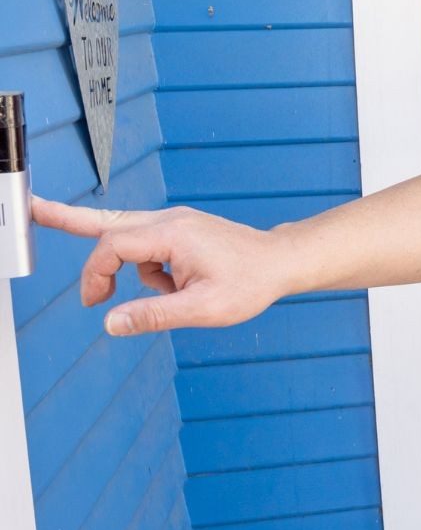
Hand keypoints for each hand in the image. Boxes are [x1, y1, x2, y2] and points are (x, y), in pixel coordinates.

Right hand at [31, 197, 292, 335]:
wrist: (280, 262)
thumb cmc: (249, 283)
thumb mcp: (203, 309)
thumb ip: (154, 315)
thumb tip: (110, 322)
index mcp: (172, 234)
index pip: (113, 246)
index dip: (95, 274)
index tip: (95, 303)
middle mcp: (169, 220)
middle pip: (108, 221)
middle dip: (68, 218)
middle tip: (30, 208)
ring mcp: (175, 222)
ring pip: (127, 237)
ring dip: (125, 267)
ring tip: (165, 296)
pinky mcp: (181, 230)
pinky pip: (149, 249)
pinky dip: (150, 271)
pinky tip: (178, 288)